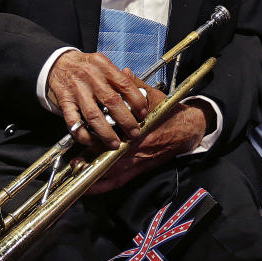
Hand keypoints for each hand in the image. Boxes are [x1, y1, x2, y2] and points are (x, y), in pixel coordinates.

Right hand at [47, 51, 148, 148]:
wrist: (56, 63)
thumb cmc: (84, 66)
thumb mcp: (102, 64)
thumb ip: (118, 78)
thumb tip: (139, 96)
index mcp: (103, 65)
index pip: (124, 84)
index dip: (137, 101)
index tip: (143, 113)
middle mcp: (90, 76)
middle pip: (112, 101)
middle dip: (126, 120)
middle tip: (134, 132)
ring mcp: (76, 90)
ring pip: (93, 114)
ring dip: (106, 132)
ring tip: (115, 142)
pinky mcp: (64, 101)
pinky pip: (74, 122)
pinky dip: (83, 135)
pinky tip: (92, 141)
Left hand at [84, 94, 211, 193]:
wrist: (186, 131)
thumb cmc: (170, 114)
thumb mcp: (155, 97)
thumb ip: (137, 87)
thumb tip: (124, 73)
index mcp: (140, 132)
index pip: (115, 139)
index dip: (98, 141)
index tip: (84, 138)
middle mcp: (136, 151)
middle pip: (109, 160)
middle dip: (91, 162)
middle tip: (75, 162)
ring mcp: (136, 164)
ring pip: (111, 174)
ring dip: (93, 176)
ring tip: (77, 172)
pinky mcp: (137, 171)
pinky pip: (117, 183)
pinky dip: (102, 187)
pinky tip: (88, 188)